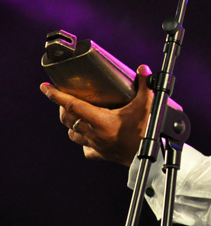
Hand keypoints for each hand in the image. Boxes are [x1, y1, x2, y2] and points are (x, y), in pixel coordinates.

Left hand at [40, 65, 154, 165]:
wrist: (150, 157)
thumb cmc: (146, 131)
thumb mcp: (146, 105)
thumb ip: (143, 85)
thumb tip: (143, 68)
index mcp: (100, 120)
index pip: (72, 105)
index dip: (56, 95)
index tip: (45, 87)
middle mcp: (93, 133)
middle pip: (67, 119)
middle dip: (62, 107)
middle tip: (66, 98)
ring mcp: (95, 145)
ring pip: (73, 134)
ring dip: (71, 123)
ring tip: (76, 115)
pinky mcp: (101, 154)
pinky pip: (86, 149)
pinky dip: (84, 141)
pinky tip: (91, 136)